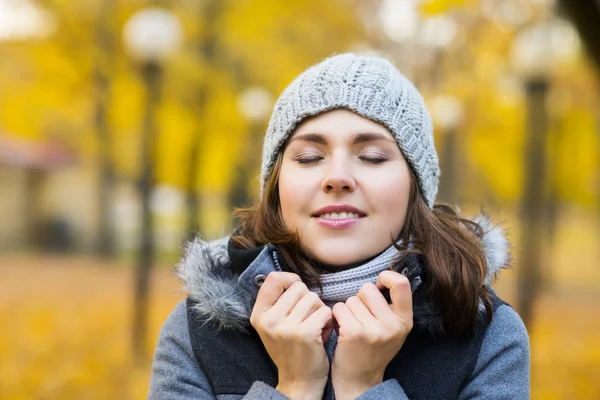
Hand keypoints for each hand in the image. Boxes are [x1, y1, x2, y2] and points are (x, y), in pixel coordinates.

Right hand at [250, 272, 333, 399]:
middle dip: (309, 300)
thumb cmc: (291, 349)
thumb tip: (294, 277)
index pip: (272, 279)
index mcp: (259, 315)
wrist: (299, 382)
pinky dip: (329, 321)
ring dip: (320, 310)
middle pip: (298, 287)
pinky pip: (325, 311)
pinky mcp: (305, 333)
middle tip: (308, 319)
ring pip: (314, 298)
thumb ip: (278, 302)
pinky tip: (323, 334)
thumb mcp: (274, 325)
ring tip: (315, 327)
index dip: (289, 279)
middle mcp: (269, 320)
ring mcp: (286, 327)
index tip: (298, 290)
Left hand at [331, 271, 412, 399]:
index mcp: (405, 321)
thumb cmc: (373, 349)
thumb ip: (392, 306)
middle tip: (361, 318)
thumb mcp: (393, 329)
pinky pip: (339, 308)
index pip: (402, 283)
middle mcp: (392, 325)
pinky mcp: (354, 333)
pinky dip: (336, 317)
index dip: (387, 277)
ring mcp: (374, 330)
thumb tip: (385, 274)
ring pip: (351, 299)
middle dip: (360, 299)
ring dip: (347, 310)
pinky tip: (342, 331)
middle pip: (368, 289)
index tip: (379, 285)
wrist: (359, 380)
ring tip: (353, 327)